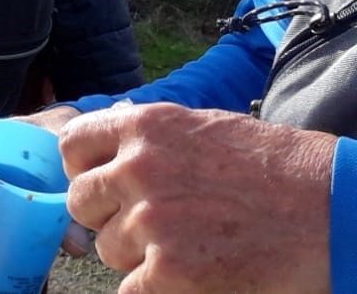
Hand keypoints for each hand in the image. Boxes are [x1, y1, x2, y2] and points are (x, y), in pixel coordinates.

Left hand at [60, 103, 332, 292]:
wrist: (332, 208)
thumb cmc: (278, 169)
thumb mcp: (205, 128)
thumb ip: (151, 137)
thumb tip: (109, 132)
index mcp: (145, 127)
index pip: (72, 147)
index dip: (85, 171)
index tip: (105, 187)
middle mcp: (138, 168)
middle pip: (81, 203)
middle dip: (110, 218)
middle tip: (153, 225)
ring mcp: (150, 220)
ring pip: (109, 249)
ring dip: (139, 254)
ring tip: (192, 245)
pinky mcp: (169, 269)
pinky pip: (131, 288)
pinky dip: (155, 288)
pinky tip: (194, 275)